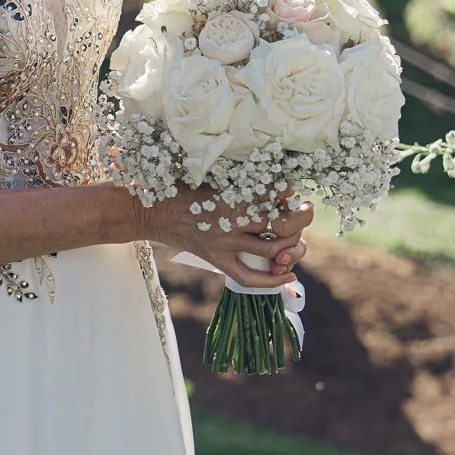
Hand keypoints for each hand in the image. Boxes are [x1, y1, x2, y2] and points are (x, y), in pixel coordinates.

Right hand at [135, 188, 310, 289]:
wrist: (150, 211)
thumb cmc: (179, 187)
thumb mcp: (208, 174)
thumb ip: (237, 177)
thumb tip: (270, 179)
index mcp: (229, 195)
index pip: (273, 193)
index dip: (287, 190)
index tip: (289, 186)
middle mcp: (230, 221)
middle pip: (281, 225)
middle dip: (300, 218)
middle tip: (304, 210)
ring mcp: (224, 244)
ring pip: (272, 250)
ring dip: (293, 245)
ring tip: (296, 238)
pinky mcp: (217, 260)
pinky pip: (249, 277)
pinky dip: (273, 280)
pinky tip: (290, 274)